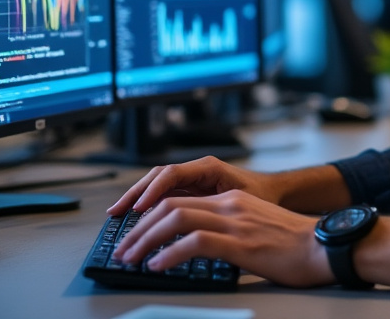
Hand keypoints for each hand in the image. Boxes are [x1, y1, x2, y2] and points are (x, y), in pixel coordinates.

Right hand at [107, 157, 280, 217]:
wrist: (274, 192)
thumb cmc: (262, 196)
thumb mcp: (242, 202)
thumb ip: (218, 208)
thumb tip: (195, 220)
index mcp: (208, 168)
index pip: (172, 174)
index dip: (153, 191)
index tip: (139, 209)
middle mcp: (196, 170)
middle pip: (157, 177)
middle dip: (134, 193)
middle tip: (115, 212)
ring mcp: (192, 179)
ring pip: (156, 185)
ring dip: (136, 198)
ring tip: (116, 214)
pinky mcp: (190, 190)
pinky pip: (163, 194)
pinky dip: (147, 204)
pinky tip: (134, 218)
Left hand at [113, 189, 332, 287]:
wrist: (327, 246)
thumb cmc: (298, 246)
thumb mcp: (257, 230)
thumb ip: (230, 231)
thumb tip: (199, 248)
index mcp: (232, 200)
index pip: (180, 199)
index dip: (151, 215)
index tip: (134, 233)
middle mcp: (229, 204)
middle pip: (170, 205)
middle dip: (139, 228)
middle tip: (123, 248)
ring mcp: (234, 221)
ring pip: (175, 219)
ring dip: (146, 239)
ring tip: (131, 257)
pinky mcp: (239, 241)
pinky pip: (193, 242)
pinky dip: (169, 253)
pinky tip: (157, 266)